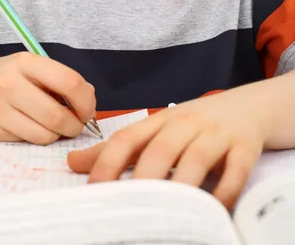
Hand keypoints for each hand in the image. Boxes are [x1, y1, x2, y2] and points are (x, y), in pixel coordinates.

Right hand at [0, 52, 96, 144]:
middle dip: (75, 125)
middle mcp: (10, 83)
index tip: (88, 109)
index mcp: (26, 62)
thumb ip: (60, 80)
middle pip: (57, 115)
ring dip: (59, 134)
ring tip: (57, 127)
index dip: (86, 100)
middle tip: (76, 124)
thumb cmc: (9, 78)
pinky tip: (37, 128)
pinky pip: (29, 141)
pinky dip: (41, 138)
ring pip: (45, 134)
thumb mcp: (32, 68)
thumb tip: (89, 98)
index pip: (69, 82)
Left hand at [67, 87, 269, 208]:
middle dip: (144, 178)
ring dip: (182, 185)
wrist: (247, 106)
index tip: (93, 191)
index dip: (108, 162)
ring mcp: (217, 133)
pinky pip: (236, 169)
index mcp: (160, 120)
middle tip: (130, 208)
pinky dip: (224, 192)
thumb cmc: (194, 124)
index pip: (128, 137)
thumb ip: (118, 149)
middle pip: (161, 148)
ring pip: (197, 157)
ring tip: (167, 213)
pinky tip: (212, 212)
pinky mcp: (245, 147)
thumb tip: (72, 163)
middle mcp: (186, 123)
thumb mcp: (157, 130)